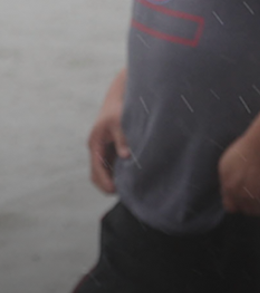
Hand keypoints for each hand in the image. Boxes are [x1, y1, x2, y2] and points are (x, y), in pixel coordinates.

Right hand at [87, 75, 129, 193]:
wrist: (120, 97)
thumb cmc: (119, 109)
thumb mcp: (119, 123)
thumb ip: (122, 139)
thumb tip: (126, 156)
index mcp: (95, 144)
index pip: (97, 169)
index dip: (105, 182)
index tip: (115, 191)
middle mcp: (97, 148)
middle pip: (98, 174)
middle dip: (107, 185)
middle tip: (124, 196)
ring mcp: (104, 149)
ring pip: (105, 171)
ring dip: (113, 180)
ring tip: (129, 191)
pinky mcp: (111, 148)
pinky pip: (112, 165)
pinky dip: (118, 174)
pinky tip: (131, 179)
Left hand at [218, 133, 259, 215]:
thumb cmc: (245, 151)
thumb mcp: (226, 164)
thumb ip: (226, 179)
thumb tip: (227, 189)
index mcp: (229, 188)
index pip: (230, 207)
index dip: (236, 205)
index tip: (242, 203)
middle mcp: (242, 196)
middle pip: (246, 210)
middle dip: (250, 208)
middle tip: (257, 204)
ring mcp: (258, 196)